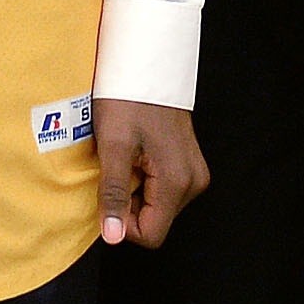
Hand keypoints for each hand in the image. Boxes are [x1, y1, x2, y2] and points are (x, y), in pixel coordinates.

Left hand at [95, 99, 207, 247]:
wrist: (147, 66)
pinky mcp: (189, 164)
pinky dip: (144, 179)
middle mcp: (193, 182)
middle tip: (116, 167)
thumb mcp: (113, 146)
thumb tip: (112, 236)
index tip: (109, 192)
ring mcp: (194, 172)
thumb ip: (113, 194)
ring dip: (135, 190)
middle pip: (155, 220)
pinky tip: (135, 154)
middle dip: (129, 203)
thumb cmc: (128, 99)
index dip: (123, 223)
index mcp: (178, 182)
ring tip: (125, 157)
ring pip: (158, 206)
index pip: (151, 235)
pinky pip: (163, 189)